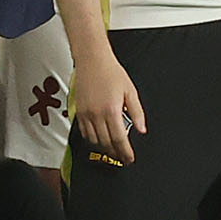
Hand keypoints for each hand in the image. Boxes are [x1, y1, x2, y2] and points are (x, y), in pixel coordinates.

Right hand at [70, 48, 144, 165]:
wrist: (93, 60)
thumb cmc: (111, 72)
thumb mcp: (130, 91)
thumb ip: (137, 112)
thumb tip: (142, 129)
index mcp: (112, 110)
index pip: (119, 140)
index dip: (125, 153)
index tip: (129, 159)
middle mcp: (97, 114)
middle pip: (106, 143)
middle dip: (115, 153)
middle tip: (122, 157)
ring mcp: (86, 114)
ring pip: (94, 141)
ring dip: (104, 148)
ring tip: (112, 149)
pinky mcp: (79, 112)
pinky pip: (85, 133)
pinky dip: (92, 139)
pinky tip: (99, 138)